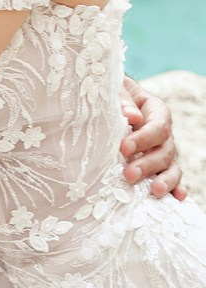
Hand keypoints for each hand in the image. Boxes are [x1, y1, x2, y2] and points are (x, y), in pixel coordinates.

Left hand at [119, 76, 185, 199]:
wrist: (110, 98)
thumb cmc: (112, 92)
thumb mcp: (115, 88)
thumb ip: (123, 100)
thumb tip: (132, 117)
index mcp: (155, 110)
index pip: (157, 126)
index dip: (143, 139)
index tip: (124, 148)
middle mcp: (163, 132)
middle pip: (164, 150)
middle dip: (148, 164)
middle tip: (129, 175)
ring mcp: (162, 150)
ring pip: (170, 166)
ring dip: (164, 179)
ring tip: (155, 191)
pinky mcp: (156, 164)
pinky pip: (170, 176)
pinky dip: (175, 187)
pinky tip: (177, 198)